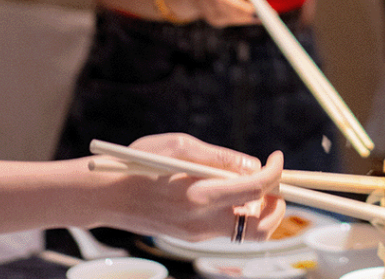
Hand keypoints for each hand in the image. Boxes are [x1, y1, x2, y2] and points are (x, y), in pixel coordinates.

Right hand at [108, 133, 285, 242]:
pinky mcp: (190, 237)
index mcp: (201, 194)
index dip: (275, 172)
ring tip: (252, 183)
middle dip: (276, 204)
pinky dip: (236, 211)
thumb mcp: (180, 146)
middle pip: (261, 226)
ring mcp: (197, 233)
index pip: (256, 189)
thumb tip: (252, 165)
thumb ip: (219, 158)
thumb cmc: (140, 162)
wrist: (107, 196)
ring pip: (245, 231)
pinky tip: (226, 190)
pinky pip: (225, 228)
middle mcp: (202, 221)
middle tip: (274, 180)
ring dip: (258, 209)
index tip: (278, 157)